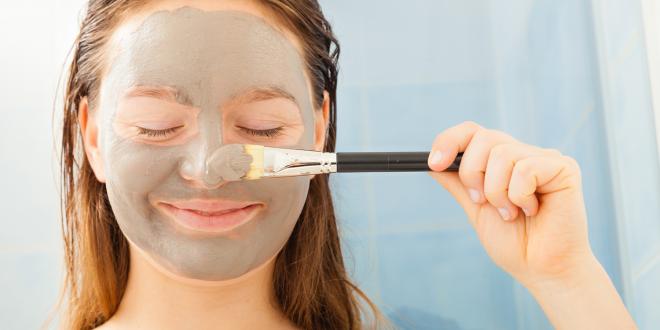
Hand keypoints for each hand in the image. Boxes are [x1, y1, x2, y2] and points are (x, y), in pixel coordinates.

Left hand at [427, 121, 635, 328]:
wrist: (542, 270)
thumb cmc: (514, 243)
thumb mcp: (476, 209)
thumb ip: (458, 184)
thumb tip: (433, 165)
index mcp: (502, 161)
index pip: (472, 132)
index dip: (449, 141)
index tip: (434, 164)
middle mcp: (524, 154)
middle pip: (483, 138)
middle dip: (472, 174)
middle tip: (481, 201)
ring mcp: (545, 159)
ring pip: (502, 153)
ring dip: (497, 192)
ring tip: (511, 213)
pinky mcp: (564, 168)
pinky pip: (525, 169)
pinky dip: (519, 196)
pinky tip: (532, 211)